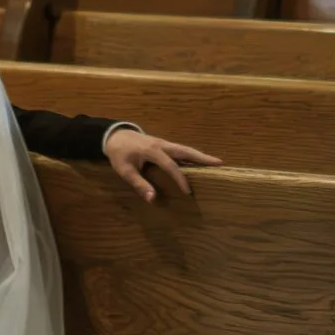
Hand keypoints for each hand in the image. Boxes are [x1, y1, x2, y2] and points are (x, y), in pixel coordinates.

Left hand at [103, 127, 220, 202]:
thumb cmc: (119, 154)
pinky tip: (199, 161)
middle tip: (219, 163)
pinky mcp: (164, 144)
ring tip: (216, 162)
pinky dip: (192, 155)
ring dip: (200, 155)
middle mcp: (162, 144)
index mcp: (152, 151)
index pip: (170, 165)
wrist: (115, 135)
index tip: (188, 191)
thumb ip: (139, 184)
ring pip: (185, 149)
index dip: (180, 178)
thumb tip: (153, 199)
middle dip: (202, 157)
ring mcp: (164, 143)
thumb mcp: (125, 171)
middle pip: (185, 150)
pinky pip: (181, 150)